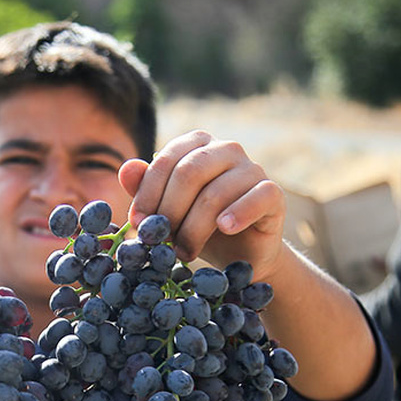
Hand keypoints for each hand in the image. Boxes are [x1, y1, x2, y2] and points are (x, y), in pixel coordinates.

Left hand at [118, 131, 286, 279]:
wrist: (240, 255)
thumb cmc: (198, 227)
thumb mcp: (167, 210)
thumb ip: (146, 189)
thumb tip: (126, 168)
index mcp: (197, 145)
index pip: (167, 160)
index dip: (148, 193)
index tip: (136, 223)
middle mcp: (226, 149)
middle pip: (189, 173)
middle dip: (169, 212)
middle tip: (160, 241)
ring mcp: (252, 169)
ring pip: (216, 193)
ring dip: (194, 228)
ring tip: (184, 252)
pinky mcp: (273, 193)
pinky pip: (256, 197)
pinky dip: (238, 213)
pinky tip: (224, 228)